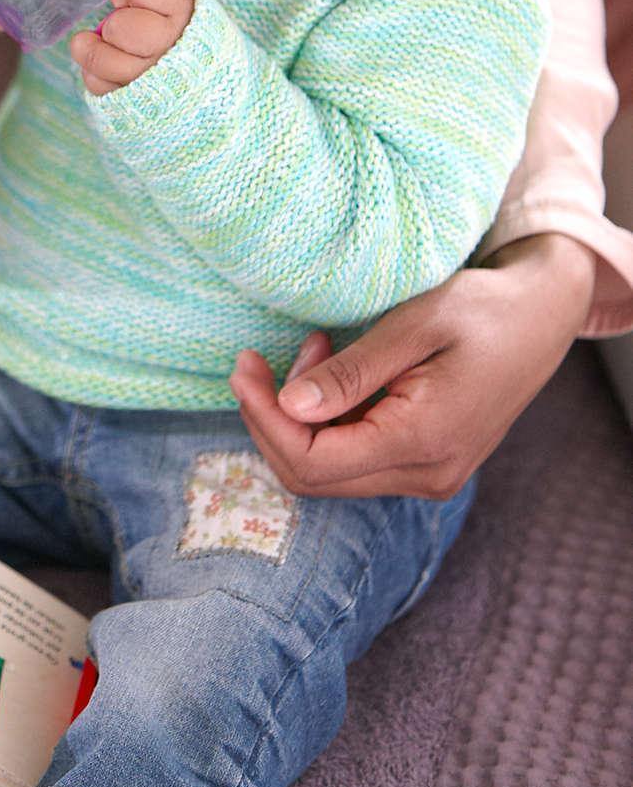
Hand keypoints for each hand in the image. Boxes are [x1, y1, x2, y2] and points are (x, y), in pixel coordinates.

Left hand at [71, 0, 193, 95]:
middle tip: (118, 26)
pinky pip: (100, 86)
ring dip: (92, 49)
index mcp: (184, 14)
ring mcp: (154, 80)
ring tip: (93, 42)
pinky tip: (103, 69)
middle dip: (115, 23)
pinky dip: (94, 74)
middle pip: (123, 28)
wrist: (210, 86)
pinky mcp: (135, 104)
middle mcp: (172, 48)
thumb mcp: (175, 0)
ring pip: (107, 61)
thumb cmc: (185, 34)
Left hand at [229, 232, 595, 499]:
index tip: (244, 366)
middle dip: (272, 418)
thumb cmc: (482, 309)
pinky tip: (334, 366)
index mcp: (423, 443)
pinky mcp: (425, 464)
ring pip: (330, 470)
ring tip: (315, 346)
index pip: (312, 462)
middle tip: (257, 358)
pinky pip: (355, 457)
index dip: (264, 419)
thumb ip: (351, 373)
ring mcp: (429, 476)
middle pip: (313, 476)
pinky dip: (328, 417)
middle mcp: (426, 476)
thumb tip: (289, 409)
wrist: (541, 319)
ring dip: (300, 415)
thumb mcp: (415, 324)